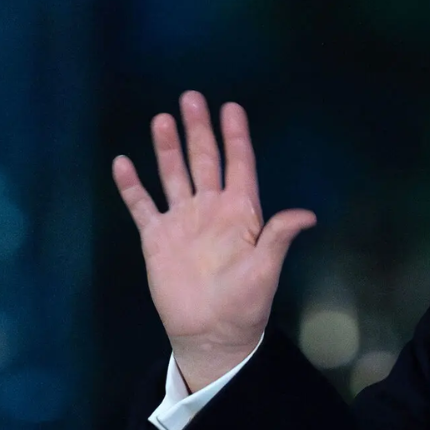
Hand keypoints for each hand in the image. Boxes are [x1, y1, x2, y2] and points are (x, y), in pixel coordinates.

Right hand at [112, 91, 315, 391]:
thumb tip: (307, 215)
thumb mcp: (266, 269)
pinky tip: (123, 163)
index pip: (238, 165)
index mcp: (240, 212)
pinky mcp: (157, 238)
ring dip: (168, 148)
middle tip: (192, 97)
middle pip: (204, 160)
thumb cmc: (245, 302)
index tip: (232, 107)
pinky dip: (132, 186)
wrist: (211, 332)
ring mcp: (182, 221)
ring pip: (174, 175)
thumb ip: (277, 237)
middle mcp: (211, 209)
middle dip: (199, 130)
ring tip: (162, 119)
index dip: (236, 137)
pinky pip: (142, 206)